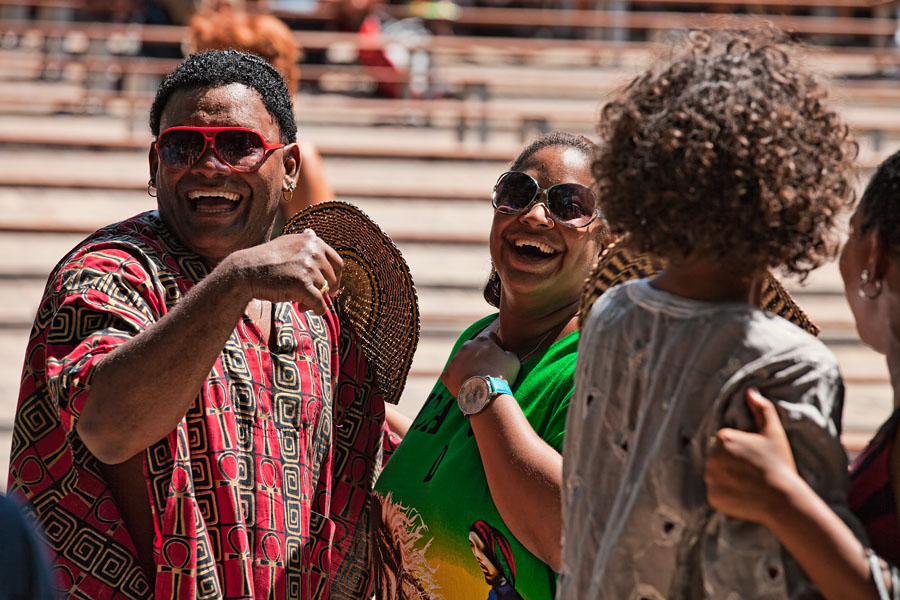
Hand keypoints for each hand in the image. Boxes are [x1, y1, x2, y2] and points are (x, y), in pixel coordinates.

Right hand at [226, 229, 341, 314]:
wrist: (246, 271)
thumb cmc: (265, 259)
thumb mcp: (286, 243)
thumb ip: (303, 241)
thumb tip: (312, 232)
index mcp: (313, 242)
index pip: (337, 262)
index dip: (336, 277)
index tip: (332, 287)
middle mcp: (314, 252)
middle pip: (332, 278)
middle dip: (324, 290)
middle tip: (311, 298)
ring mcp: (309, 268)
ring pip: (324, 291)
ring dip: (314, 300)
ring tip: (299, 303)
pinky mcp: (303, 285)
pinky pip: (320, 303)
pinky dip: (317, 310)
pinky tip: (308, 310)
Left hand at [441, 328, 519, 396]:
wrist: (485, 392)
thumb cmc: (501, 375)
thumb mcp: (513, 360)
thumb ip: (507, 353)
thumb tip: (505, 354)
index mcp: (483, 340)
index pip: (490, 336)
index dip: (495, 345)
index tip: (498, 355)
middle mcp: (466, 346)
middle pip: (473, 348)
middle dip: (478, 356)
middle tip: (486, 369)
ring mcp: (455, 359)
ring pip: (461, 361)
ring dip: (467, 367)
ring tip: (476, 380)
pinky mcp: (447, 374)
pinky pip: (450, 375)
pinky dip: (456, 380)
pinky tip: (465, 387)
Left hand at [704, 388, 800, 525]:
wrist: (783, 500)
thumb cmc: (779, 464)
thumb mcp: (774, 433)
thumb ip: (762, 409)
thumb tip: (750, 391)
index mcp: (723, 438)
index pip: (724, 442)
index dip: (740, 450)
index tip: (753, 458)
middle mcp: (711, 457)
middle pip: (717, 458)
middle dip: (730, 463)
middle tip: (751, 472)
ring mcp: (710, 479)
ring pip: (715, 475)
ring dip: (726, 479)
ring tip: (748, 484)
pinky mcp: (712, 497)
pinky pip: (716, 493)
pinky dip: (726, 495)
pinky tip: (743, 495)